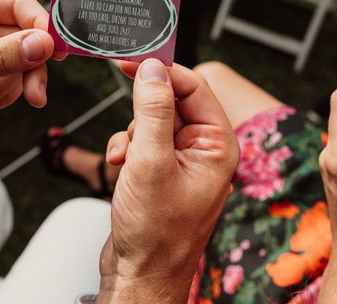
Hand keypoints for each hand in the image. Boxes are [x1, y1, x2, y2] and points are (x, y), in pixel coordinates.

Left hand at [0, 0, 61, 151]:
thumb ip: (0, 57)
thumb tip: (42, 44)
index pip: (21, 6)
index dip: (42, 28)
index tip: (56, 52)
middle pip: (30, 40)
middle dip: (23, 73)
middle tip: (34, 96)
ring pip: (24, 66)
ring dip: (1, 91)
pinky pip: (15, 83)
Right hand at [97, 60, 239, 302]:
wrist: (140, 275)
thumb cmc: (156, 233)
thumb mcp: (151, 162)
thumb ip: (154, 110)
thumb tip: (153, 69)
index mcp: (217, 145)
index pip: (194, 87)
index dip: (161, 70)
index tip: (129, 60)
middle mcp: (204, 150)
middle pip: (170, 102)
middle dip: (142, 113)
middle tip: (127, 119)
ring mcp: (182, 161)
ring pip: (152, 121)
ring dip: (131, 134)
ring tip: (126, 161)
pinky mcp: (161, 171)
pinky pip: (142, 142)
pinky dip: (126, 149)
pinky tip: (119, 167)